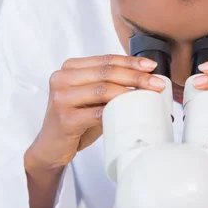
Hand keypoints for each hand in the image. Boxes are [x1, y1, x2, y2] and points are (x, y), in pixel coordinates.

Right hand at [24, 54, 165, 174]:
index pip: (106, 59)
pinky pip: (97, 112)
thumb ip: (109, 85)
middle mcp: (62, 78)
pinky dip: (116, 110)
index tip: (152, 66)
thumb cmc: (75, 120)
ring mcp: (61, 98)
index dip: (131, 61)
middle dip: (136, 76)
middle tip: (157, 83)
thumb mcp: (91, 97)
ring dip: (130, 92)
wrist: (50, 148)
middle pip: (106, 72)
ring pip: (103, 89)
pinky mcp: (64, 118)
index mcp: (69, 68)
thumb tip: (147, 79)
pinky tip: (131, 111)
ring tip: (149, 96)